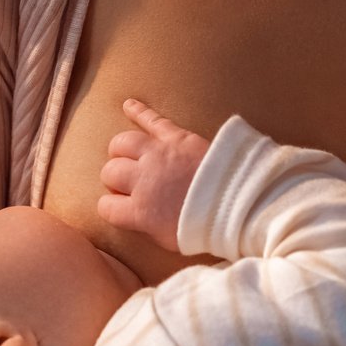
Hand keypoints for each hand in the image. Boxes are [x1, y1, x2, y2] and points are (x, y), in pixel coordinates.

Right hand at [97, 99, 210, 252]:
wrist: (239, 205)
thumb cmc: (206, 227)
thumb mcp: (169, 240)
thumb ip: (146, 225)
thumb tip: (135, 215)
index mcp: (139, 210)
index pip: (106, 206)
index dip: (111, 207)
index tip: (119, 207)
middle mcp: (142, 179)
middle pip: (110, 172)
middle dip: (115, 179)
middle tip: (128, 183)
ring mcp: (158, 155)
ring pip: (122, 143)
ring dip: (121, 151)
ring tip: (126, 155)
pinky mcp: (176, 137)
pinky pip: (152, 120)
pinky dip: (139, 111)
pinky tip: (129, 105)